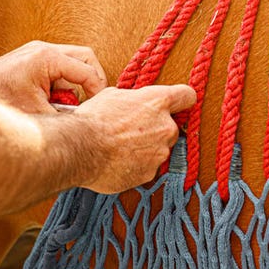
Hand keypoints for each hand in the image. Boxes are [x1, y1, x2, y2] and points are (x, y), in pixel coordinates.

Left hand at [0, 40, 107, 113]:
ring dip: (77, 81)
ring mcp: (36, 51)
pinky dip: (63, 81)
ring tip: (68, 104)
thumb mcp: (37, 114)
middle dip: (92, 80)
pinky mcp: (31, 58)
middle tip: (92, 102)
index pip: (87, 71)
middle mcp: (44, 49)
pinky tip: (53, 100)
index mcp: (47, 58)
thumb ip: (66, 116)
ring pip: (74, 60)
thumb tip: (88, 120)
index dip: (98, 91)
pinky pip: (59, 65)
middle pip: (86, 57)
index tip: (98, 109)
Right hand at [72, 83, 196, 192]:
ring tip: (121, 147)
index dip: (182, 99)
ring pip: (159, 148)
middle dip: (156, 129)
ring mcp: (160, 152)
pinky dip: (137, 165)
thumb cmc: (94, 119)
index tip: (178, 103)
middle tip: (133, 130)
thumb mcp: (114, 96)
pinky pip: (148, 166)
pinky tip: (118, 160)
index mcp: (158, 102)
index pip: (186, 96)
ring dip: (146, 148)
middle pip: (171, 127)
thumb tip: (134, 105)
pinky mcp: (150, 172)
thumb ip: (134, 101)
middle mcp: (166, 127)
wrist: (81, 148)